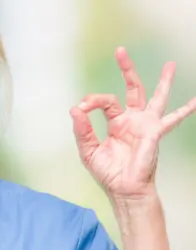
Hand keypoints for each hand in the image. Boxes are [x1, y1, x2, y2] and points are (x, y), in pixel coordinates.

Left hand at [70, 47, 195, 200]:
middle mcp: (131, 120)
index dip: (92, 100)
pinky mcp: (154, 133)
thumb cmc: (108, 173)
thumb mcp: (89, 151)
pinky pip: (172, 119)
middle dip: (127, 70)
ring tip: (170, 65)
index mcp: (115, 123)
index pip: (105, 101)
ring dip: (162, 82)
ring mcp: (145, 125)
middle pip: (131, 89)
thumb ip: (82, 131)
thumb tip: (74, 110)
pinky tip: (195, 101)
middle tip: (121, 51)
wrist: (123, 189)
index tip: (82, 106)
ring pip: (155, 97)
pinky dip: (185, 111)